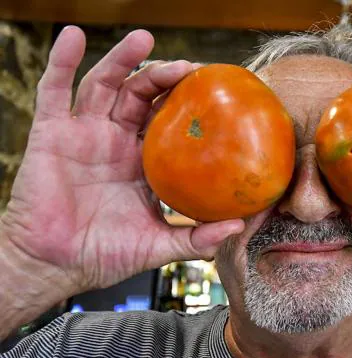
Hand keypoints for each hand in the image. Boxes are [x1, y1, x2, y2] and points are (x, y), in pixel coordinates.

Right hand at [0, 26, 243, 293]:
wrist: (55, 266)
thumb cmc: (104, 255)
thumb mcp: (158, 245)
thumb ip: (196, 238)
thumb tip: (238, 227)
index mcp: (144, 161)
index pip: (169, 120)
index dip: (188, 102)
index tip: (216, 89)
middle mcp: (116, 141)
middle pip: (142, 94)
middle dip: (164, 76)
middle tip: (191, 68)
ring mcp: (84, 134)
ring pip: (105, 84)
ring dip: (123, 59)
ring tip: (143, 38)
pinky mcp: (52, 133)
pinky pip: (54, 91)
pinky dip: (61, 61)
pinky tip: (73, 37)